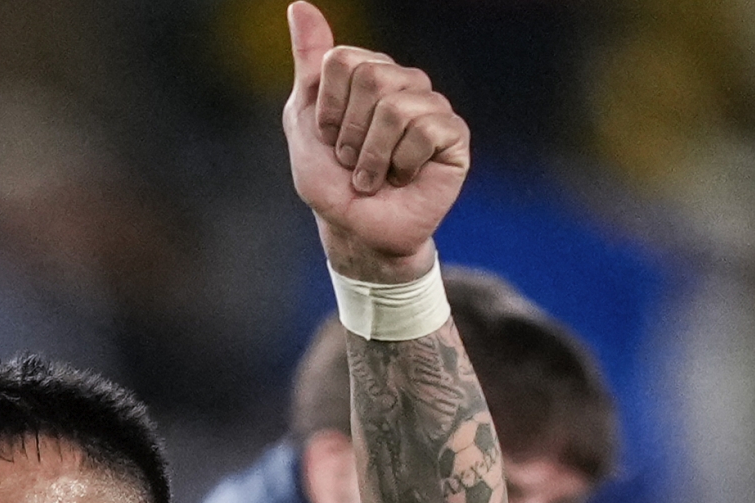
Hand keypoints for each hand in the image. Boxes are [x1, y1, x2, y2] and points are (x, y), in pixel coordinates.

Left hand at [282, 1, 468, 281]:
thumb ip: (308, 62)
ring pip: (396, 106)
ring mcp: (433, 106)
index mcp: (369, 72)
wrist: (354, 229)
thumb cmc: (330, 180)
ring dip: (371, 155)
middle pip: (371, 77)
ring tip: (372, 175)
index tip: (327, 137)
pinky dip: (400, 164)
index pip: (342, 60)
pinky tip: (401, 178)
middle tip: (351, 159)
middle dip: (349, 131)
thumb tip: (300, 6)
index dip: (327, 107)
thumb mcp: (304, 119)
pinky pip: (425, 131)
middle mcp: (405, 82)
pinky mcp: (454, 136)